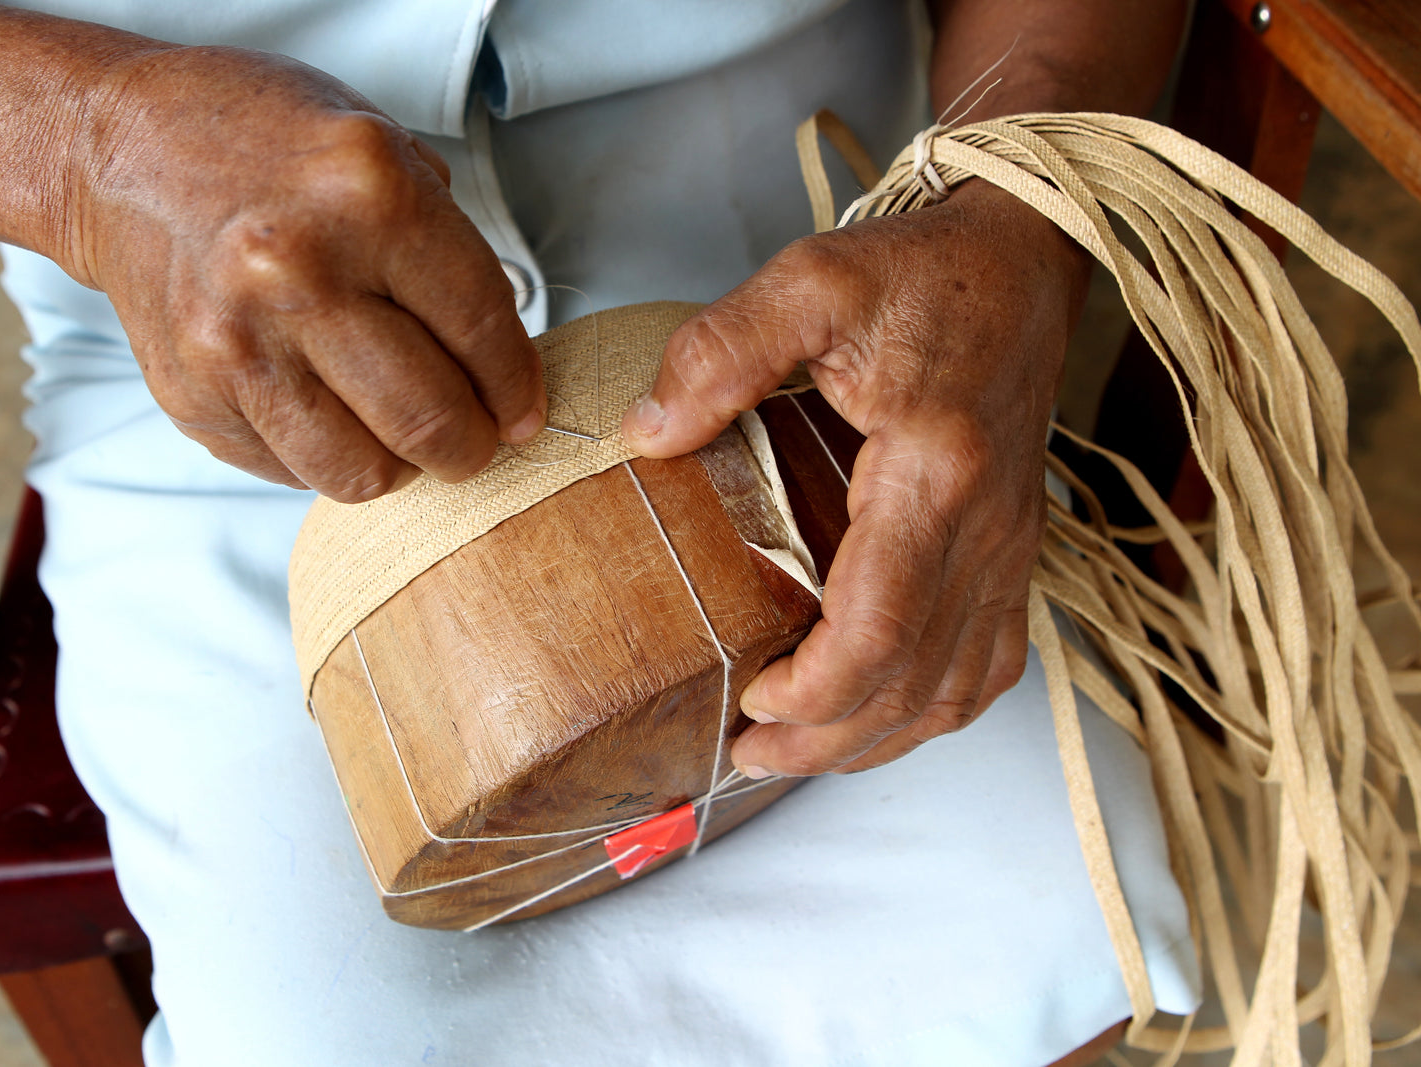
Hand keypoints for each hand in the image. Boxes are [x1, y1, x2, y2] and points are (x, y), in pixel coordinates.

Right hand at [60, 46, 543, 501]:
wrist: (120, 152)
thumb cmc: (266, 146)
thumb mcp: (385, 150)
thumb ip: (449, 253)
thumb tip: (505, 369)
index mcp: (368, 196)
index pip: (482, 330)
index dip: (517, 387)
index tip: (522, 411)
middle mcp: (298, 271)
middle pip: (430, 419)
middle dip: (472, 445)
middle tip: (475, 436)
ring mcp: (237, 343)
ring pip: (365, 471)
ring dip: (402, 465)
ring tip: (402, 430)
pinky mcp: (194, 396)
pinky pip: (295, 469)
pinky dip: (329, 455)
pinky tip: (328, 407)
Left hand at [622, 181, 1087, 775]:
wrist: (1023, 257)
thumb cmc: (923, 274)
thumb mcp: (811, 283)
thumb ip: (723, 352)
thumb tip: (648, 432)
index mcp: (934, 472)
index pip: (881, 626)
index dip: (815, 690)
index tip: (747, 700)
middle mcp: (985, 527)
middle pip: (915, 683)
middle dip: (828, 739)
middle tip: (749, 752)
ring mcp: (1010, 546)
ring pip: (959, 688)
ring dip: (880, 738)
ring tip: (801, 747)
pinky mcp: (1015, 548)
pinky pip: (994, 660)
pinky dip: (937, 707)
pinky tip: (887, 712)